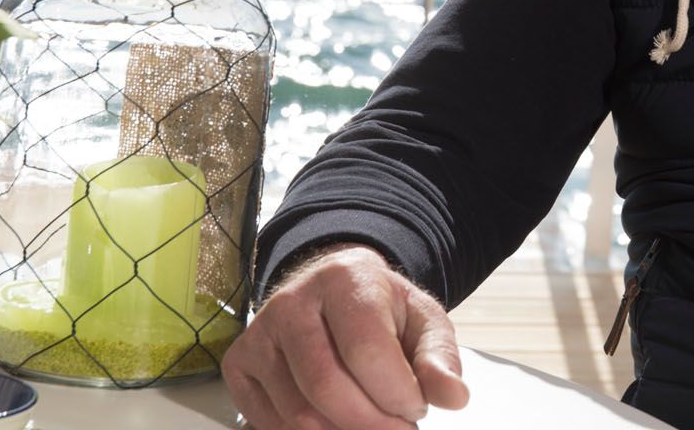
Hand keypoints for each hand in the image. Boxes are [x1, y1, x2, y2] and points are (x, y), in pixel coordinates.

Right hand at [226, 243, 469, 428]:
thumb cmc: (382, 310)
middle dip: (371, 424)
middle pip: (326, 387)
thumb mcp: (422, 322)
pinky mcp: (239, 364)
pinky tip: (336, 423)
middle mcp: (292, 301)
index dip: (397, 393)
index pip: (365, 350)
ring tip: (372, 423)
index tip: (415, 408)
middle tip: (398, 429)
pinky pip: (270, 423)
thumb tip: (454, 397)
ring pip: (298, 413)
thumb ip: (439, 359)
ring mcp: (259, 333)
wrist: (335, 292)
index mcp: (344, 278)